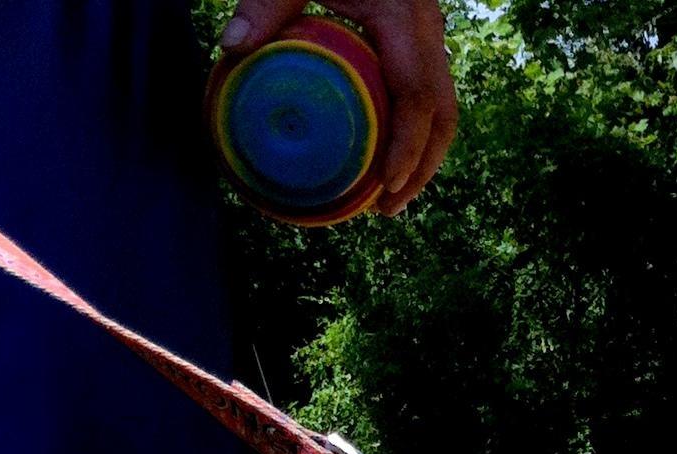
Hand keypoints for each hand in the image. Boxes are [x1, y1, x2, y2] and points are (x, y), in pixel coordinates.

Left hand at [218, 0, 457, 214]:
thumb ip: (265, 4)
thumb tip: (231, 49)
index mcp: (404, 16)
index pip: (419, 96)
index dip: (409, 148)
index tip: (386, 186)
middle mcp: (428, 28)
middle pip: (445, 115)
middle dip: (422, 168)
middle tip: (389, 209)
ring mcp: (430, 34)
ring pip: (445, 109)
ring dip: (423, 157)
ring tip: (392, 198)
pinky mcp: (420, 39)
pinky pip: (430, 95)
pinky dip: (415, 132)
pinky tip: (389, 158)